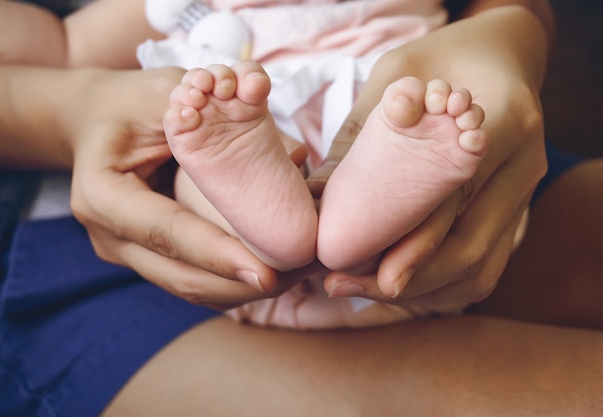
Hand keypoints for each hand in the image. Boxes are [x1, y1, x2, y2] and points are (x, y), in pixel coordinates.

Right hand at [67, 67, 308, 309]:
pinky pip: (192, 281)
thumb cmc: (132, 103)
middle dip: (243, 284)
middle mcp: (108, 235)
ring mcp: (125, 252)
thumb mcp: (172, 94)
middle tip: (300, 276)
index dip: (218, 255)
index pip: (168, 232)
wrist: (94, 121)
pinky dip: (232, 282)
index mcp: (102, 193)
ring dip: (244, 290)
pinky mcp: (145, 258)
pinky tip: (273, 272)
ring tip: (296, 277)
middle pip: (181, 277)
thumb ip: (225, 120)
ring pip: (190, 289)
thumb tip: (298, 155)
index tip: (269, 273)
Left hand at [308, 5, 548, 306]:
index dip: (418, 246)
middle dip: (409, 280)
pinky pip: (482, 265)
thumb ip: (367, 130)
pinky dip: (437, 284)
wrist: (499, 55)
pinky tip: (392, 283)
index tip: (374, 277)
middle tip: (343, 286)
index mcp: (508, 122)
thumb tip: (315, 192)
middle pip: (472, 249)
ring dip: (420, 290)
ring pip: (480, 270)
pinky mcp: (510, 211)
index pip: (460, 198)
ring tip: (359, 289)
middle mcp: (525, 167)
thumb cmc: (444, 56)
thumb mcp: (400, 74)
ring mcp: (523, 193)